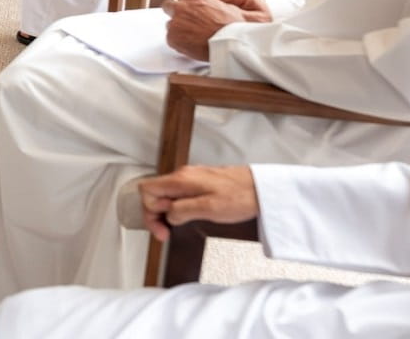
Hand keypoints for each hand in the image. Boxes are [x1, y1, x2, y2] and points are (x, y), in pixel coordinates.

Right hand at [139, 165, 258, 240]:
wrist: (262, 189)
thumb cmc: (241, 197)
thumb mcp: (209, 209)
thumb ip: (182, 211)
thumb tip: (168, 216)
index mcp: (182, 180)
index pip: (147, 190)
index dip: (149, 211)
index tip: (162, 228)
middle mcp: (184, 176)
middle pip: (155, 193)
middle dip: (156, 215)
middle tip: (166, 233)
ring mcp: (193, 178)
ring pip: (167, 195)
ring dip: (167, 213)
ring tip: (177, 227)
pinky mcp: (201, 183)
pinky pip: (180, 195)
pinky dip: (179, 208)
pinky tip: (189, 218)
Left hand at [163, 0, 265, 58]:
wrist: (229, 43)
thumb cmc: (231, 26)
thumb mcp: (224, 5)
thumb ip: (209, 1)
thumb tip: (209, 1)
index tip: (184, 4)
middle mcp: (181, 7)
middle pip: (167, 5)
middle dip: (173, 12)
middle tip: (183, 20)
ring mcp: (175, 23)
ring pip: (169, 24)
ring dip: (177, 28)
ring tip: (191, 35)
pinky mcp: (172, 37)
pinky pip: (171, 39)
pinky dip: (178, 42)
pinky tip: (190, 44)